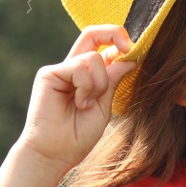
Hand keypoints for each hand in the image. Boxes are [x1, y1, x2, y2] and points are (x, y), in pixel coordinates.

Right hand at [18, 24, 139, 171]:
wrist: (55, 154)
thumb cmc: (77, 137)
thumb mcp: (104, 106)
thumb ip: (113, 80)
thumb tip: (130, 57)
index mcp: (86, 77)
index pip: (104, 49)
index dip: (121, 45)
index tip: (136, 52)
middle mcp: (72, 69)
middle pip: (93, 34)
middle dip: (114, 32)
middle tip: (128, 47)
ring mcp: (60, 70)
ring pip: (93, 57)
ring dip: (99, 83)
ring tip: (87, 105)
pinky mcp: (49, 74)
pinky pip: (79, 67)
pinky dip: (86, 87)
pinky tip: (79, 104)